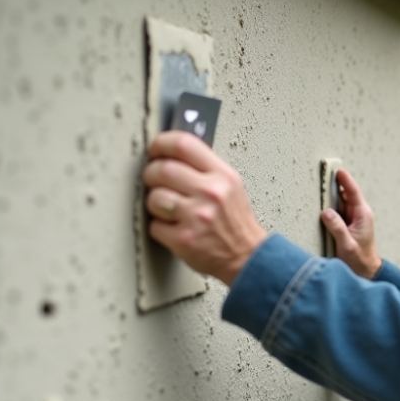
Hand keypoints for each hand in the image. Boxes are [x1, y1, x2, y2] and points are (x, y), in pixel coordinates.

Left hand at [143, 131, 267, 285]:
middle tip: (155, 181)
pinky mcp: (184, 239)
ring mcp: (196, 217)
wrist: (247, 257)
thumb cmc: (236, 222)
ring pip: (153, 198)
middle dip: (152, 175)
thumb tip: (172, 152)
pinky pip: (154, 225)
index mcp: (223, 176)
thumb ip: (204, 168)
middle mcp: (211, 194)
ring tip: (169, 209)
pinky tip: (174, 228)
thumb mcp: (230, 186)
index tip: (155, 149)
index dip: (161, 143)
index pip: (184, 144)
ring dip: (155, 204)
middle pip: (162, 169)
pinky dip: (160, 228)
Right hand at [320, 168, 380, 278]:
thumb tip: (326, 212)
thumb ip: (337, 228)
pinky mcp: (346, 224)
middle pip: (345, 194)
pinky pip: (337, 211)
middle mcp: (358, 214)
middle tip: (324, 173)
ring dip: (331, 196)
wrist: (365, 270)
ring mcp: (352, 219)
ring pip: (340, 202)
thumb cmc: (359, 259)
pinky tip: (322, 203)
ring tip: (320, 187)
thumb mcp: (346, 244)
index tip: (338, 170)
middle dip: (335, 185)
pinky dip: (330, 206)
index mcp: (362, 215)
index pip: (353, 193)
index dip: (345, 180)